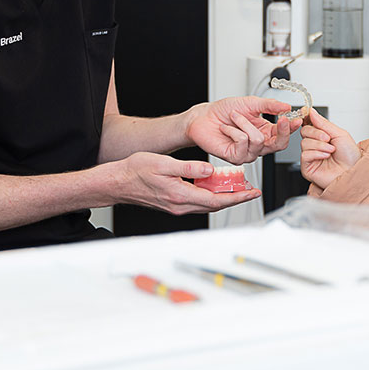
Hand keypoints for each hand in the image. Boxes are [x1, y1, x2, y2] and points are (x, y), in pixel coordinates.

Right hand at [115, 152, 260, 214]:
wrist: (117, 183)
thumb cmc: (135, 172)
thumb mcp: (163, 163)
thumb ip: (189, 167)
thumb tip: (209, 169)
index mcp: (180, 195)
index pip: (216, 200)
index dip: (237, 197)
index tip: (251, 193)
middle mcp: (180, 205)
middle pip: (215, 204)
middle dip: (235, 198)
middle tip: (250, 189)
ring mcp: (176, 206)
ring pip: (207, 203)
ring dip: (223, 196)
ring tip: (237, 186)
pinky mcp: (173, 203)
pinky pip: (197, 201)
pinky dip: (210, 195)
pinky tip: (213, 185)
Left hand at [185, 96, 301, 163]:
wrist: (203, 117)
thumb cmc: (224, 111)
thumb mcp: (250, 103)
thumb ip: (270, 105)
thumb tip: (287, 107)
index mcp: (265, 132)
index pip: (284, 134)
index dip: (292, 128)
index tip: (296, 118)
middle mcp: (258, 144)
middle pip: (279, 144)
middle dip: (282, 131)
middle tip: (282, 119)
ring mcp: (247, 153)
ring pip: (258, 140)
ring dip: (244, 123)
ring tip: (234, 116)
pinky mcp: (235, 157)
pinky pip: (242, 142)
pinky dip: (233, 130)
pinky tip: (226, 128)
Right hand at [300, 109, 360, 189]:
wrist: (354, 172)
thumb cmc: (351, 157)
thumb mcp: (339, 134)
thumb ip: (323, 123)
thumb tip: (312, 112)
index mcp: (322, 136)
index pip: (309, 124)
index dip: (307, 118)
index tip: (307, 113)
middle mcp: (316, 145)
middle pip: (304, 131)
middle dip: (316, 133)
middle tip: (328, 138)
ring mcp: (311, 156)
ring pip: (304, 143)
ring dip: (320, 145)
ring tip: (331, 150)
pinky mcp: (307, 167)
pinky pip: (305, 155)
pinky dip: (316, 153)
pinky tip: (325, 156)